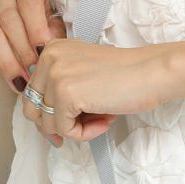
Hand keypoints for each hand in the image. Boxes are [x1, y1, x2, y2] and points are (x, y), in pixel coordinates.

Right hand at [0, 0, 66, 92]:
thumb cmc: (39, 18)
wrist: (17, 14)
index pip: (29, 2)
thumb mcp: (52, 19)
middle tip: (33, 74)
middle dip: (22, 51)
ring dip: (4, 59)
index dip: (36, 29)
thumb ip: (53, 31)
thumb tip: (48, 50)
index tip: (43, 53)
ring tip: (18, 81)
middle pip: (9, 19)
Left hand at [21, 35, 167, 142]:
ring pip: (47, 123)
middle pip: (32, 109)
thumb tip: (46, 125)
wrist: (152, 72)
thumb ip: (63, 87)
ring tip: (101, 120)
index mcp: (51, 50)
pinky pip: (64, 130)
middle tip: (83, 128)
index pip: (33, 92)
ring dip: (75, 129)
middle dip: (57, 125)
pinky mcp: (66, 94)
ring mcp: (55, 75)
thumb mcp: (84, 73)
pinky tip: (105, 121)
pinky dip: (84, 134)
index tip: (73, 121)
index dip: (52, 113)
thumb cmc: (127, 75)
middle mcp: (48, 58)